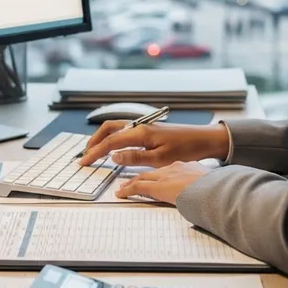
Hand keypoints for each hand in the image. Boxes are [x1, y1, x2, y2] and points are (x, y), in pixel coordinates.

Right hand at [79, 121, 228, 166]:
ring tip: (94, 150)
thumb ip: (135, 157)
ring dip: (102, 138)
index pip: (110, 141)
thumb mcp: (160, 159)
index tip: (84, 161)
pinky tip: (113, 146)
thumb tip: (113, 156)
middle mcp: (139, 126)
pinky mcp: (149, 129)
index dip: (95, 152)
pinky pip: (125, 130)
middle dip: (94, 141)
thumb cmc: (185, 149)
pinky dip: (113, 136)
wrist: (204, 139)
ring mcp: (144, 126)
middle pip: (109, 129)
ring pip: (116, 127)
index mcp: (141, 132)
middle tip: (85, 155)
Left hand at [115, 161, 212, 204]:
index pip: (168, 170)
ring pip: (143, 177)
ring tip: (123, 188)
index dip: (158, 175)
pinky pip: (138, 187)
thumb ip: (205, 188)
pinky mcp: (158, 186)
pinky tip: (121, 194)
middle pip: (153, 173)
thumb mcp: (212, 185)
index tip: (155, 179)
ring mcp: (166, 176)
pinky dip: (128, 190)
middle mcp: (175, 168)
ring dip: (132, 183)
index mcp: (188, 167)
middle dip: (142, 177)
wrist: (215, 189)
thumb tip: (208, 197)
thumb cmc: (217, 189)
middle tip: (132, 182)